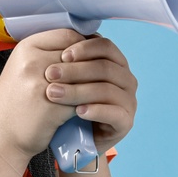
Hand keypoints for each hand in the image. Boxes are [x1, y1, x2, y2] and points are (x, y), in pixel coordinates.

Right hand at [0, 27, 87, 158]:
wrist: (0, 136)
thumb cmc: (15, 102)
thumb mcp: (23, 68)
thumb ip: (48, 54)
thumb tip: (84, 42)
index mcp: (26, 48)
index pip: (68, 35)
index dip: (84, 46)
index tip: (91, 56)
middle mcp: (32, 62)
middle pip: (78, 55)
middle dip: (92, 66)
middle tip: (100, 74)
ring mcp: (41, 84)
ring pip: (83, 77)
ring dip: (93, 85)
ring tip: (98, 90)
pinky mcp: (52, 107)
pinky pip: (82, 99)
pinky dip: (89, 103)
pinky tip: (91, 106)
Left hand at [42, 33, 136, 152]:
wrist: (73, 141)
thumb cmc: (68, 104)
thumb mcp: (67, 79)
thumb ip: (68, 60)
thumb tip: (58, 35)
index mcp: (115, 63)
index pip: (105, 46)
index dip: (84, 48)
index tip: (61, 55)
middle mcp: (126, 79)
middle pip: (105, 67)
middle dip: (75, 70)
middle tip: (49, 74)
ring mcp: (128, 101)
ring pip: (107, 89)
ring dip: (78, 90)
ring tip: (53, 94)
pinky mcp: (126, 122)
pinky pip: (114, 113)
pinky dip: (95, 110)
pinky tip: (77, 111)